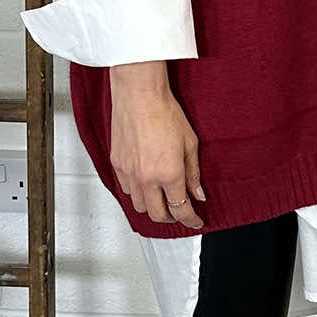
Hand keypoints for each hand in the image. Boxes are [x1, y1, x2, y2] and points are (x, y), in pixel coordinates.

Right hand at [109, 64, 205, 226]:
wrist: (139, 95)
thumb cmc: (165, 112)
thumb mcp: (190, 143)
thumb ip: (193, 173)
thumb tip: (198, 193)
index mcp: (169, 174)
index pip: (181, 209)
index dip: (190, 219)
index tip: (195, 221)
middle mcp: (147, 178)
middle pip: (158, 214)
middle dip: (171, 218)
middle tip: (180, 212)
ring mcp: (129, 173)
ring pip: (139, 206)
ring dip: (152, 207)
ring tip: (161, 199)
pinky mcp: (117, 164)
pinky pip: (126, 190)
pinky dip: (137, 193)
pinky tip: (145, 184)